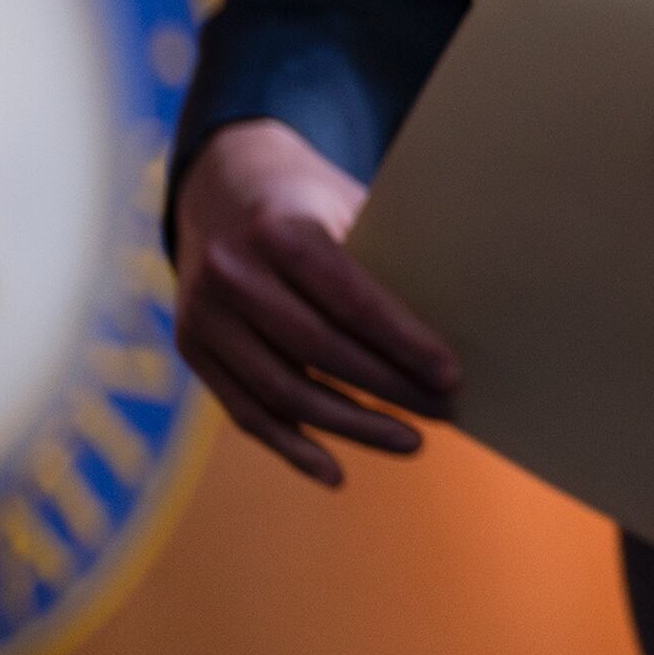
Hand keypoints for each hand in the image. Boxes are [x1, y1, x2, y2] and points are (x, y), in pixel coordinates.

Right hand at [174, 118, 460, 484]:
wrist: (218, 182)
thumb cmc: (306, 196)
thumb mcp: (345, 201)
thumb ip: (384, 256)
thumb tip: (460, 318)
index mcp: (280, 229)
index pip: (352, 302)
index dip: (404, 344)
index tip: (450, 375)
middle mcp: (232, 274)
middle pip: (320, 352)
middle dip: (389, 389)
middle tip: (443, 412)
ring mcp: (204, 315)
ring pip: (283, 392)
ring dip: (351, 427)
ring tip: (409, 440)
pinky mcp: (193, 348)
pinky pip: (245, 411)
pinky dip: (292, 447)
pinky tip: (336, 472)